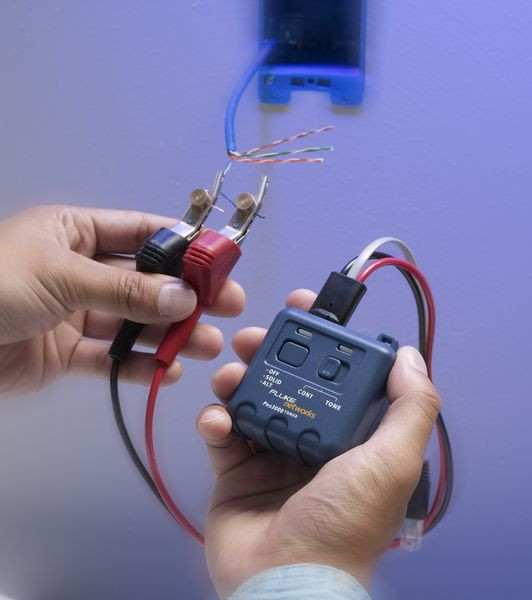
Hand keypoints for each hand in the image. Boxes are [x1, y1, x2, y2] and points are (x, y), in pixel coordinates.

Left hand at [0, 205, 244, 394]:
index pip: (140, 232)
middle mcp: (80, 270)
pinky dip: (138, 365)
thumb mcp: (62, 276)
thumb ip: (127, 290)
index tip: (219, 260)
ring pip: (134, 322)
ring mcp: (75, 313)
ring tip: (206, 345)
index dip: (182, 244)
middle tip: (227, 306)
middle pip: (145, 281)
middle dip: (186, 294)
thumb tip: (186, 297)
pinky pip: (111, 358)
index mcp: (75, 233)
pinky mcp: (67, 354)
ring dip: (170, 334)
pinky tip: (166, 370)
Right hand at [196, 289, 440, 598]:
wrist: (284, 581)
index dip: (323, 341)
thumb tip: (409, 355)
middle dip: (270, 352)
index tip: (304, 310)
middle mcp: (312, 440)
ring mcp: (270, 454)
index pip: (337, 375)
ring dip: (238, 378)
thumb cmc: (344, 521)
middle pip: (288, 380)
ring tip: (231, 374)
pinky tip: (217, 421)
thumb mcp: (393, 462)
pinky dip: (214, 420)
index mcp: (351, 436)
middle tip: (254, 337)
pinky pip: (221, 433)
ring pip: (251, 398)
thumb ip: (410, 407)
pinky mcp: (234, 471)